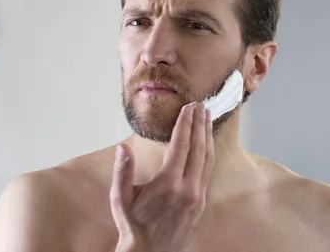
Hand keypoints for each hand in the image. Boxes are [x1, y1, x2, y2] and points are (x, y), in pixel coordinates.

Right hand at [110, 102, 213, 251]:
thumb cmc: (133, 225)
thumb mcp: (121, 199)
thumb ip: (122, 172)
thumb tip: (122, 149)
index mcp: (168, 184)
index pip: (181, 145)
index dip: (185, 124)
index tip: (188, 107)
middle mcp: (187, 189)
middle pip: (198, 148)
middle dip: (200, 124)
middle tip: (202, 105)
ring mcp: (197, 196)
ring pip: (207, 160)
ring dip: (208, 137)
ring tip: (208, 119)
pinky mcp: (201, 203)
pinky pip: (208, 172)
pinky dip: (209, 154)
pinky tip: (207, 145)